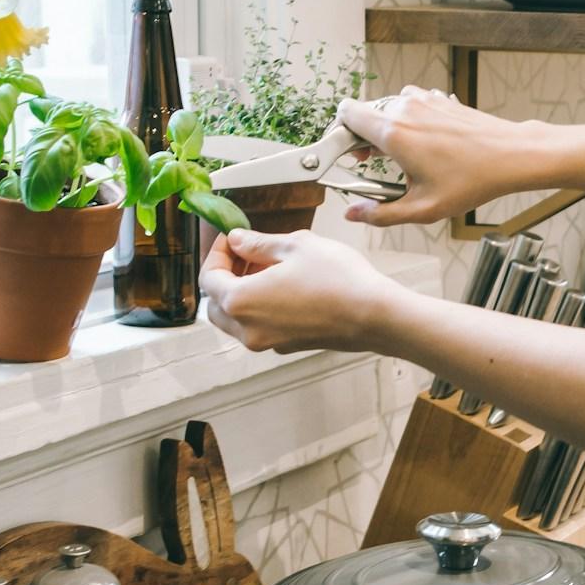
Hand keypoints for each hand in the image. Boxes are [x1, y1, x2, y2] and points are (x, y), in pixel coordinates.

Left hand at [199, 229, 400, 353]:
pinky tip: (283, 285)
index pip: (209, 278)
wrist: (375, 315)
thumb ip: (258, 244)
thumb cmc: (339, 280)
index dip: (217, 253)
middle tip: (246, 253)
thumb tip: (238, 241)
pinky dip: (259, 307)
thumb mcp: (295, 246)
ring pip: (236, 319)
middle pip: (216, 304)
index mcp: (241, 301)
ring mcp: (268, 342)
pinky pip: (259, 327)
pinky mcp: (287, 346)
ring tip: (267, 267)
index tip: (232, 238)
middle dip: (225, 276)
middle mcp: (248, 329)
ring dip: (241, 293)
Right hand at [337, 87, 541, 226]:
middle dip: (363, 137)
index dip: (341, 134)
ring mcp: (424, 99)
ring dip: (387, 128)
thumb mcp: (422, 208)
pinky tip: (423, 144)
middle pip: (365, 113)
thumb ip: (381, 213)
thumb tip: (353, 215)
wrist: (510, 156)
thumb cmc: (471, 180)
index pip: (346, 113)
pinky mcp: (439, 98)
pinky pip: (411, 104)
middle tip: (374, 163)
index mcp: (393, 132)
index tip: (349, 154)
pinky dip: (408, 120)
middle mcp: (404, 108)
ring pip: (388, 108)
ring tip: (400, 155)